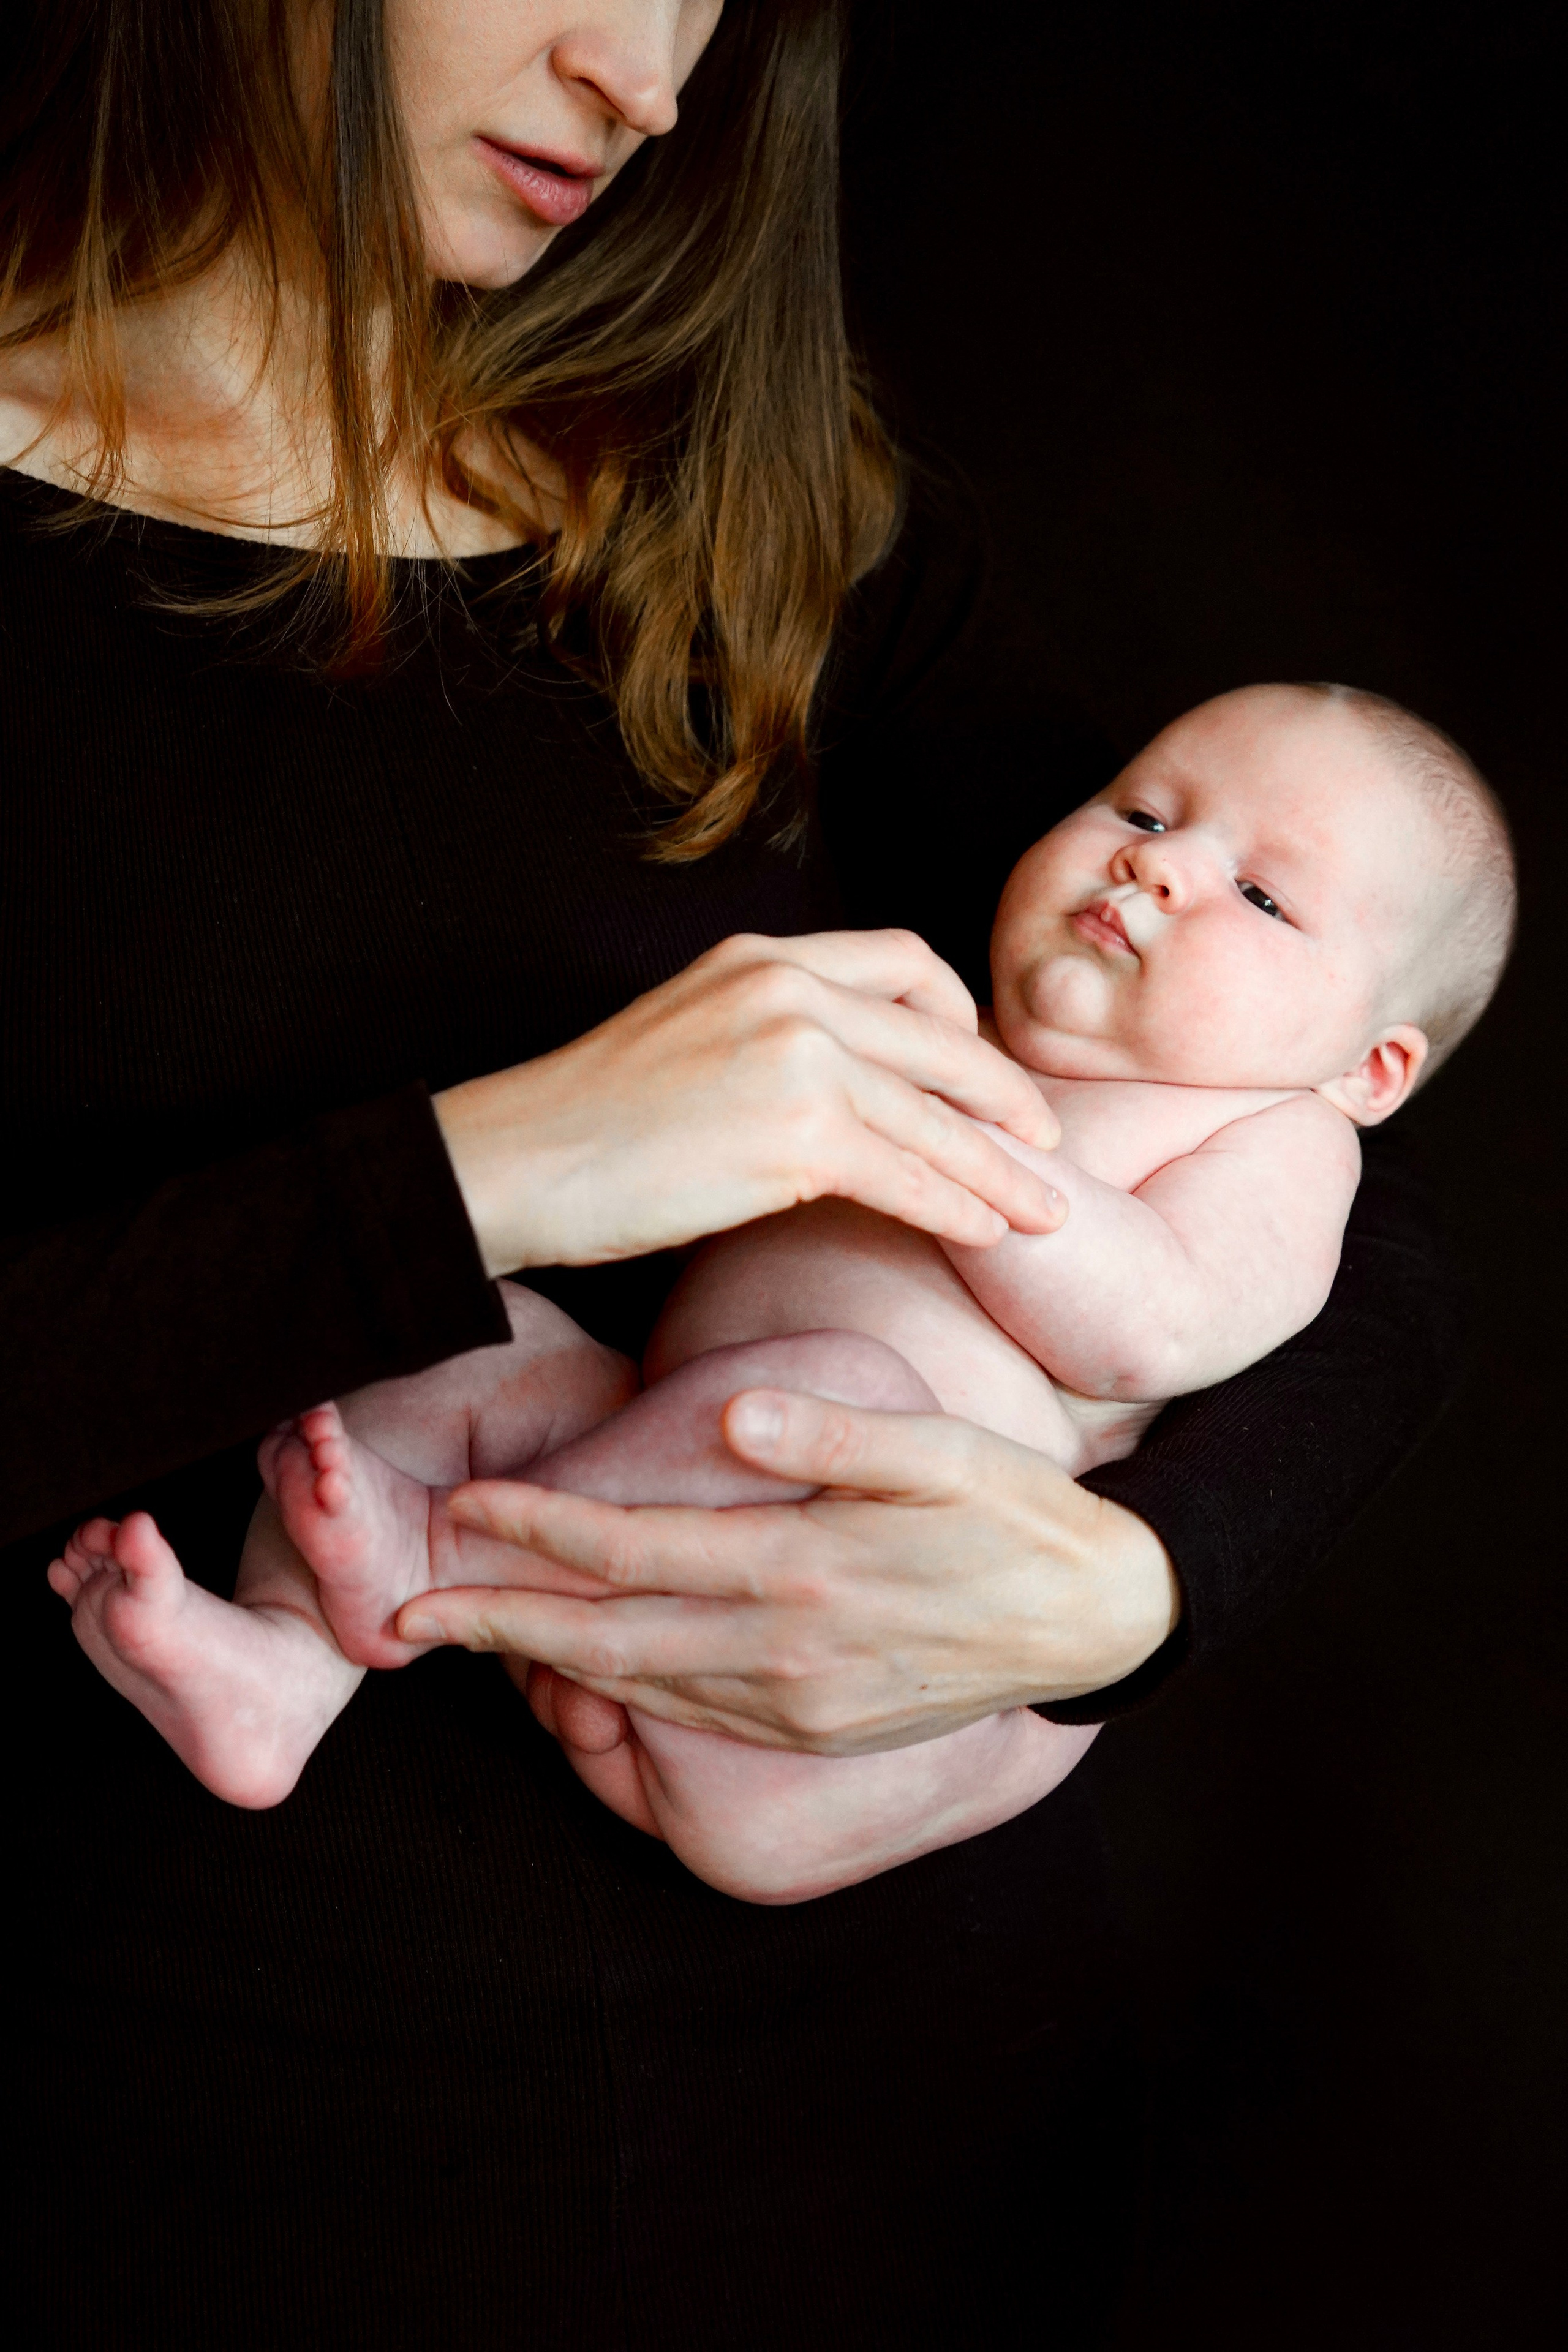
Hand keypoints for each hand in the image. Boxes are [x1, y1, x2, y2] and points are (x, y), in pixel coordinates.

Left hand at [396, 1390, 1180, 1747]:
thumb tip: (735, 1409)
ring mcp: (799, 1707)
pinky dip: (618, 1697)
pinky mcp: (817, 1732)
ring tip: (470, 1639)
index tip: (463, 1509)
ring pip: (639, 1688)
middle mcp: (787, 1654)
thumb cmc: (1018, 1515)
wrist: (1099, 1622)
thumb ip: (836, 1433)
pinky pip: (692, 1719)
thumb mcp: (947, 1453)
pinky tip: (580, 1673)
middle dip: (499, 1623)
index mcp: (807, 1570)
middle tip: (404, 1615)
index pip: (636, 1551)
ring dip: (545, 1664)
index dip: (541, 1530)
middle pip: (608, 1638)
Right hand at [432, 930, 1064, 1276]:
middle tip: (1047, 1143)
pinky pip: (909, 1172)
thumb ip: (773, 1039)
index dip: (959, 1017)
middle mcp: (789, 986)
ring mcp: (795, 1053)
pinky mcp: (794, 1130)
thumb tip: (851, 1095)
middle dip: (1007, 1097)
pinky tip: (984, 1234)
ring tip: (1044, 1211)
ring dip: (1002, 1169)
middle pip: (943, 1036)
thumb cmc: (590, 1125)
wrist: (513, 1162)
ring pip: (939, 1114)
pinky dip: (958, 1206)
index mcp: (763, 955)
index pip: (902, 960)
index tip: (978, 1071)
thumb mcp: (691, 1036)